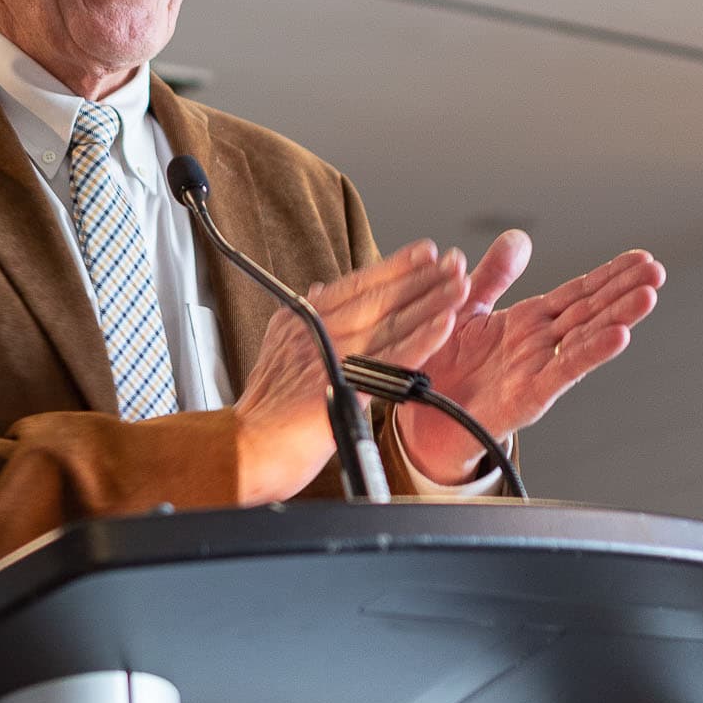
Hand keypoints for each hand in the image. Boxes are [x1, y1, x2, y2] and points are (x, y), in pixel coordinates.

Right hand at [234, 241, 468, 504]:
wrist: (243, 450)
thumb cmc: (263, 412)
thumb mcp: (279, 352)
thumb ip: (304, 322)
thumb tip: (320, 290)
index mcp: (300, 320)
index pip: (355, 284)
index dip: (393, 266)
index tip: (424, 251)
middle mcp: (315, 331)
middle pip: (378, 298)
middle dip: (420, 277)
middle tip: (454, 260)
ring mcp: (328, 356)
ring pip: (390, 322)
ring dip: (430, 302)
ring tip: (460, 286)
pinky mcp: (343, 386)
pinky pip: (391, 359)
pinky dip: (421, 339)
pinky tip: (445, 324)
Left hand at [395, 232, 663, 484]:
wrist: (420, 416)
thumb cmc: (444, 365)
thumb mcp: (467, 306)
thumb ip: (494, 274)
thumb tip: (518, 238)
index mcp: (528, 321)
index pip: (578, 292)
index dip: (609, 275)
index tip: (641, 257)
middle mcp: (539, 344)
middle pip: (590, 311)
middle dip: (624, 291)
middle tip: (657, 269)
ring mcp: (537, 370)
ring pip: (585, 338)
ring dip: (619, 317)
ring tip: (648, 296)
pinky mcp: (527, 396)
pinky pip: (562, 371)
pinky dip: (591, 353)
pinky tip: (619, 336)